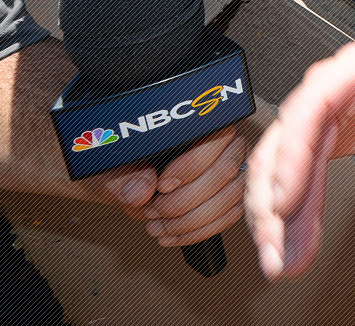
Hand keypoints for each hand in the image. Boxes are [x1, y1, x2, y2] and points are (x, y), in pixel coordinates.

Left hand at [102, 124, 247, 245]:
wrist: (128, 178)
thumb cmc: (127, 163)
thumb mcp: (118, 164)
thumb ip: (126, 176)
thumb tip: (140, 190)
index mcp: (204, 120)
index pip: (215, 139)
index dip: (191, 166)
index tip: (162, 186)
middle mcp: (228, 140)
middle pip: (225, 171)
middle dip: (186, 200)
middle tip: (154, 210)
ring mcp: (236, 168)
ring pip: (230, 196)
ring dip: (191, 220)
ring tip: (158, 226)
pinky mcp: (233, 194)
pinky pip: (229, 215)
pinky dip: (199, 231)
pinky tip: (172, 234)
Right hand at [245, 38, 354, 280]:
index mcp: (353, 69)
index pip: (308, 108)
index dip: (290, 155)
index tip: (285, 200)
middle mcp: (327, 91)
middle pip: (281, 144)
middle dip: (270, 202)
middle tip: (276, 251)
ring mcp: (321, 117)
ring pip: (279, 167)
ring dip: (274, 217)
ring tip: (281, 261)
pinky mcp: (323, 139)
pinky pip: (298, 178)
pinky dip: (293, 214)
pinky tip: (293, 244)